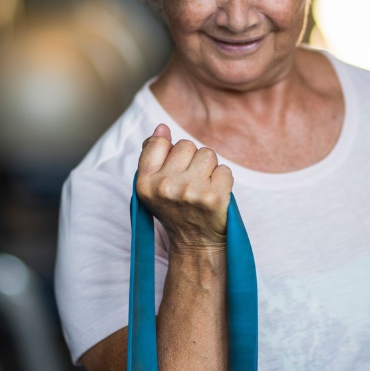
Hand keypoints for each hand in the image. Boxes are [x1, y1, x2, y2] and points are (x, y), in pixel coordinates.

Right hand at [136, 123, 232, 253]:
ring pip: (208, 154)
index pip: (159, 142)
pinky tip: (214, 195)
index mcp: (144, 182)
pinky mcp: (213, 197)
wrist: (196, 243)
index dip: (171, 152)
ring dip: (209, 168)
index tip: (174, 170)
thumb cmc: (176, 209)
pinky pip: (225, 170)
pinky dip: (223, 180)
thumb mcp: (154, 186)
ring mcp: (190, 191)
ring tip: (203, 187)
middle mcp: (165, 187)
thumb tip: (162, 127)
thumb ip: (153, 154)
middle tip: (190, 183)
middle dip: (192, 159)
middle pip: (186, 145)